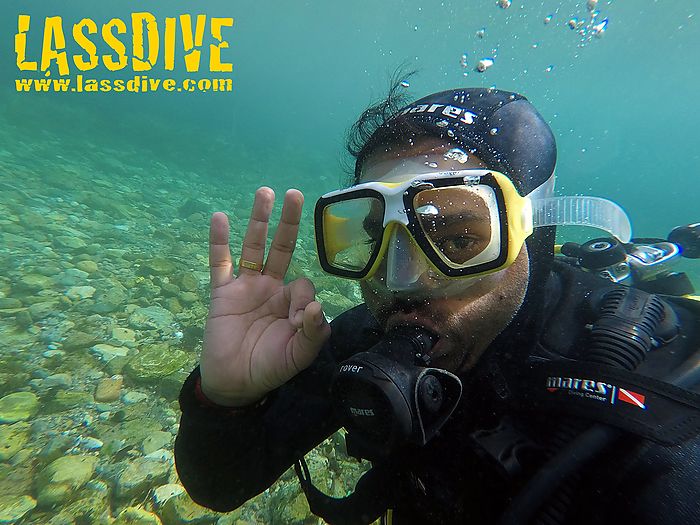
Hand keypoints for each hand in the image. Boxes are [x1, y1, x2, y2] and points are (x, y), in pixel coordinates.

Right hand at [199, 187, 329, 406]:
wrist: (234, 383)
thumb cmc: (270, 368)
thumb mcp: (299, 355)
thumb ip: (313, 333)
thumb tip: (315, 307)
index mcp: (291, 301)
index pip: (303, 284)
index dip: (303, 299)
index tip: (297, 321)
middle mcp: (270, 288)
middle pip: (281, 247)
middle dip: (288, 222)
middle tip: (294, 194)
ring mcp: (245, 287)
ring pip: (253, 246)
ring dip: (259, 220)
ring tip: (264, 192)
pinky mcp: (222, 292)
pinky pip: (220, 263)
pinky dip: (219, 242)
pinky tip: (220, 218)